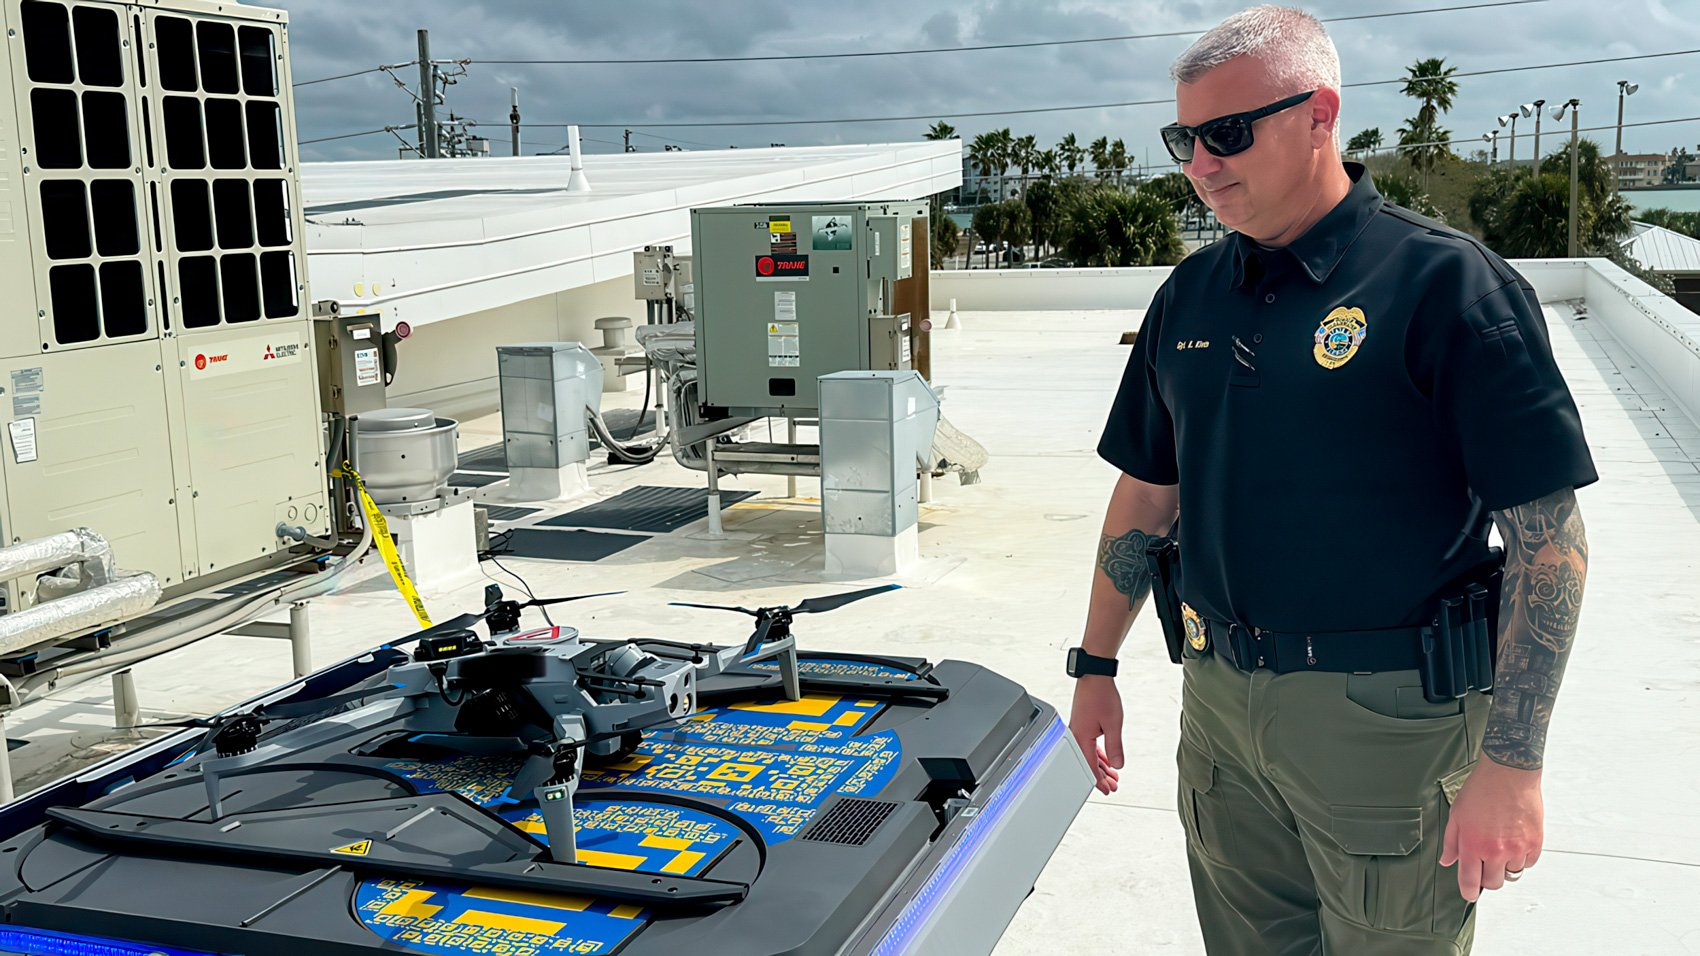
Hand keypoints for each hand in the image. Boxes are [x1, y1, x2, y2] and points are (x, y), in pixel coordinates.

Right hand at [1068, 675, 1123, 794]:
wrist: (1095, 676)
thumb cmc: (1101, 695)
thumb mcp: (1113, 725)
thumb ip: (1115, 747)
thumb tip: (1117, 765)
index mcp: (1080, 739)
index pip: (1089, 768)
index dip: (1099, 782)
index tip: (1107, 790)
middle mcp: (1076, 736)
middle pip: (1087, 763)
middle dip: (1101, 776)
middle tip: (1113, 785)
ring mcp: (1078, 730)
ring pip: (1089, 754)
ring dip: (1101, 765)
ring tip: (1112, 774)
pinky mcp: (1082, 724)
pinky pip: (1089, 744)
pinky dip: (1098, 753)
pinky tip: (1106, 757)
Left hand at [1439, 759, 1543, 901]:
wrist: (1508, 774)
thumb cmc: (1481, 790)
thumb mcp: (1457, 815)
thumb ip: (1451, 842)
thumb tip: (1447, 860)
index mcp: (1473, 845)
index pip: (1470, 881)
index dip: (1468, 892)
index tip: (1469, 894)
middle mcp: (1496, 851)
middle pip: (1493, 883)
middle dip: (1487, 877)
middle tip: (1484, 864)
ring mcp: (1517, 848)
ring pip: (1512, 874)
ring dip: (1505, 866)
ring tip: (1500, 846)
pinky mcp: (1535, 843)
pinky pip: (1528, 863)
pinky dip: (1522, 858)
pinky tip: (1514, 842)